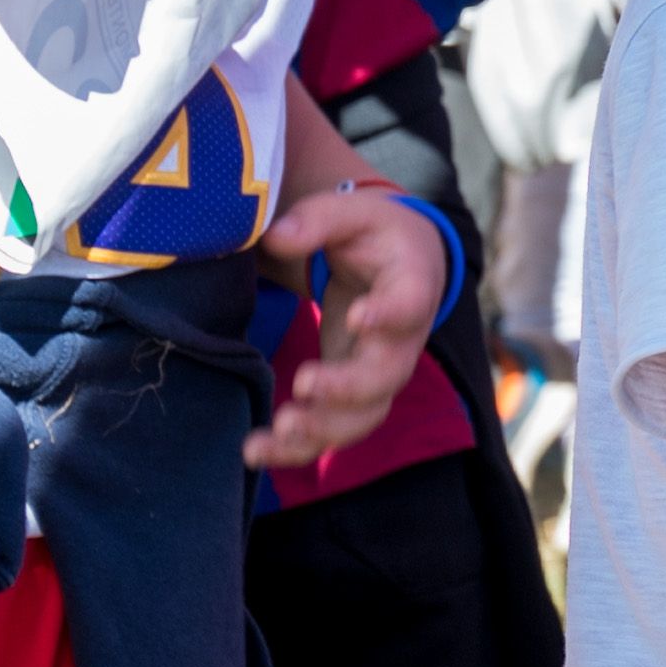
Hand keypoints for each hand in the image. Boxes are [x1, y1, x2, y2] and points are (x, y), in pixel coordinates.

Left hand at [248, 185, 443, 468]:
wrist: (397, 262)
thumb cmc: (372, 234)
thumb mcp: (351, 213)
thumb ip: (317, 220)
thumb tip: (277, 239)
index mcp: (410, 287)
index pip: (407, 305)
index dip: (388, 315)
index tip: (358, 316)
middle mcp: (402, 341)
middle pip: (386, 375)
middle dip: (346, 387)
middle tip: (303, 383)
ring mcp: (378, 375)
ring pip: (363, 416)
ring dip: (322, 429)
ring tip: (278, 430)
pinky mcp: (350, 397)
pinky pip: (332, 432)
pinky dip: (296, 450)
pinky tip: (255, 452)